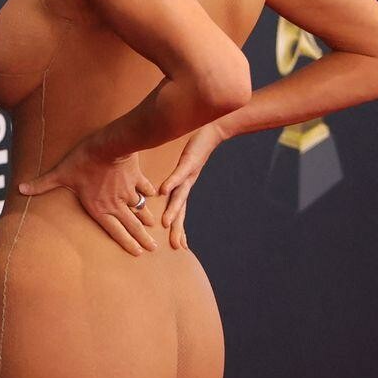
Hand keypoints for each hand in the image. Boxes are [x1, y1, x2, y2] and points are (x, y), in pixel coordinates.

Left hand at [19, 144, 157, 255]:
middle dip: (143, 238)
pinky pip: (145, 188)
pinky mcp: (137, 178)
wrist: (109, 144)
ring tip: (154, 226)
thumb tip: (20, 188)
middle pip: (132, 225)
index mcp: (100, 208)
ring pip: (140, 208)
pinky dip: (150, 192)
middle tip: (152, 248)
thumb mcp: (60, 173)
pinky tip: (156, 195)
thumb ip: (42, 184)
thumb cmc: (83, 161)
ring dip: (147, 218)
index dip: (126, 243)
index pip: (115, 231)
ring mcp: (128, 192)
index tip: (137, 253)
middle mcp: (116, 204)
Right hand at [157, 121, 226, 248]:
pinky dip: (171, 182)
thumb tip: (166, 189)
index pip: (181, 212)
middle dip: (178, 228)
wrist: (215, 130)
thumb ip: (175, 179)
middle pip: (181, 210)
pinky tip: (162, 192)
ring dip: (173, 210)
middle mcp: (187, 185)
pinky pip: (178, 173)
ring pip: (179, 195)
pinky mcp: (188, 161)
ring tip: (166, 224)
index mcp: (185, 188)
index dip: (180, 229)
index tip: (179, 246)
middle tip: (175, 246)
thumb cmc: (198, 147)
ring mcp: (188, 174)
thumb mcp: (185, 167)